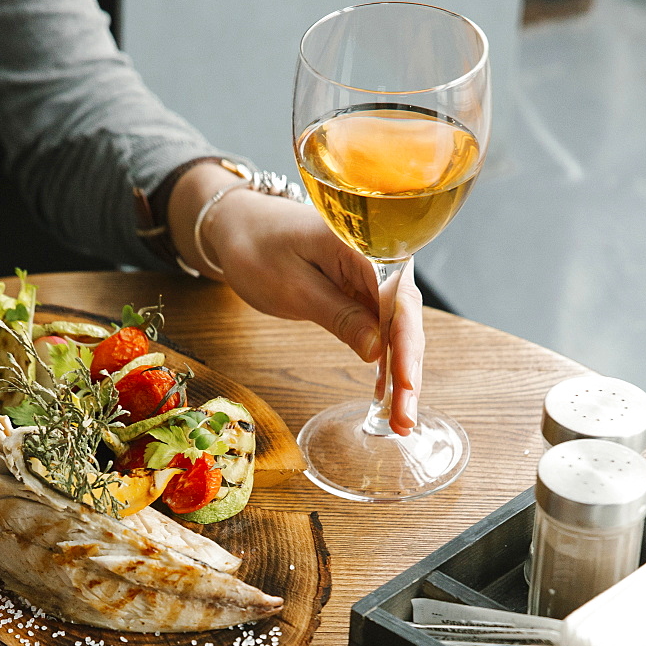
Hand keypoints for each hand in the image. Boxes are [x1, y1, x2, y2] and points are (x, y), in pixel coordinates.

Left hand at [168, 164, 423, 434]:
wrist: (237, 225)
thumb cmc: (256, 247)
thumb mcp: (291, 287)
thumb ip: (338, 315)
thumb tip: (378, 351)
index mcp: (364, 246)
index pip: (399, 302)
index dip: (405, 348)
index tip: (406, 386)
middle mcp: (379, 258)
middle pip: (405, 320)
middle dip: (407, 372)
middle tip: (404, 421)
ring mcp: (372, 275)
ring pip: (397, 328)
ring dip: (400, 373)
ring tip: (400, 420)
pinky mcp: (362, 290)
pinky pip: (381, 326)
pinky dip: (384, 359)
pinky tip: (387, 392)